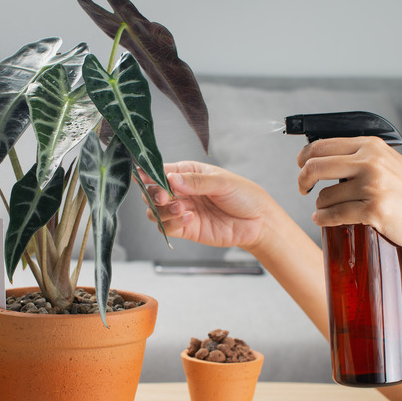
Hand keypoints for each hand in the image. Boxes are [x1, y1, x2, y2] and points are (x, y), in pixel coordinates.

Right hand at [140, 161, 275, 250]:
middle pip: (152, 192)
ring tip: (182, 208)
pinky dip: (173, 223)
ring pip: (155, 211)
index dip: (149, 174)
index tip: (143, 176)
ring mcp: (182, 210)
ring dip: (163, 210)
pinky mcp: (186, 229)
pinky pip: (168, 227)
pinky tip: (190, 218)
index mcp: (188, 173)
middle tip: (164, 196)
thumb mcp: (222, 182)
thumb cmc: (244, 196)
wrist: (258, 222)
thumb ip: (196, 181)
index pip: (161, 171)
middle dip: (153, 194)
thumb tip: (172, 179)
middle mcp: (181, 191)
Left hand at [296, 137, 401, 249]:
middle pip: (315, 167)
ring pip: (324, 196)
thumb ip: (359, 157)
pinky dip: (324, 219)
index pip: (321, 146)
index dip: (303, 158)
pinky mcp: (374, 210)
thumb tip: (319, 159)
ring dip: (320, 206)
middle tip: (303, 189)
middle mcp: (370, 162)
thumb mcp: (386, 162)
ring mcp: (373, 186)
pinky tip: (322, 220)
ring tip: (327, 211)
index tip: (301, 167)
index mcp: (370, 146)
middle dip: (302, 180)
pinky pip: (334, 215)